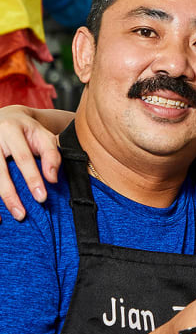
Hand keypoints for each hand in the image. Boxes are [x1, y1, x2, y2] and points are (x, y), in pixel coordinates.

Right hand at [0, 106, 61, 220]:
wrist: (7, 118)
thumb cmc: (29, 131)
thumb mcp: (44, 136)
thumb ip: (51, 156)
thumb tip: (52, 179)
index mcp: (11, 130)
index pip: (23, 158)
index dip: (33, 178)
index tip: (42, 197)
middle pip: (0, 171)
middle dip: (11, 194)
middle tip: (22, 214)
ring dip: (1, 197)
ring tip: (12, 214)